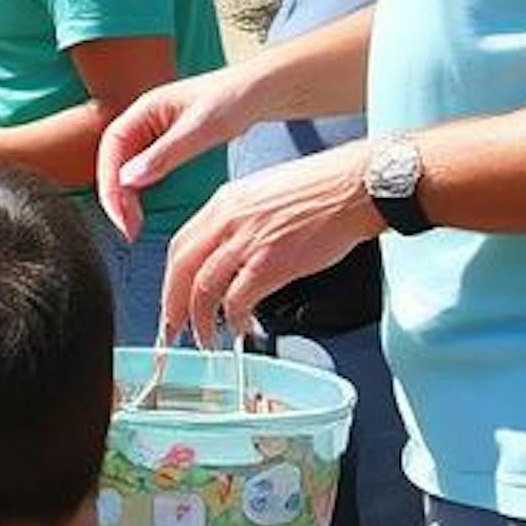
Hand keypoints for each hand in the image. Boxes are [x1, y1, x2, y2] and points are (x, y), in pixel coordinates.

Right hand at [97, 68, 260, 240]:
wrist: (264, 91)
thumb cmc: (235, 98)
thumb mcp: (201, 128)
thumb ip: (165, 154)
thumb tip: (127, 180)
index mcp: (143, 108)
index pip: (111, 147)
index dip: (109, 183)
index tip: (120, 214)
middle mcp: (143, 121)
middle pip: (115, 161)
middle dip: (116, 197)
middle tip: (129, 229)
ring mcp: (155, 133)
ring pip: (128, 169)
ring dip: (126, 198)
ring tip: (135, 227)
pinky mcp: (169, 146)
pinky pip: (146, 171)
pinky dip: (142, 193)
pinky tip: (147, 210)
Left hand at [159, 150, 376, 343]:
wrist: (355, 186)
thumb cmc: (320, 189)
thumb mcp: (262, 195)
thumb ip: (238, 222)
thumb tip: (226, 253)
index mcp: (223, 203)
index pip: (180, 246)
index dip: (170, 278)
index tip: (171, 297)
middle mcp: (227, 220)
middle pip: (180, 270)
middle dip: (172, 305)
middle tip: (173, 329)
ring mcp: (247, 241)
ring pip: (202, 289)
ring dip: (200, 320)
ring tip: (206, 338)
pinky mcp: (272, 262)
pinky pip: (238, 299)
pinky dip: (234, 319)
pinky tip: (240, 327)